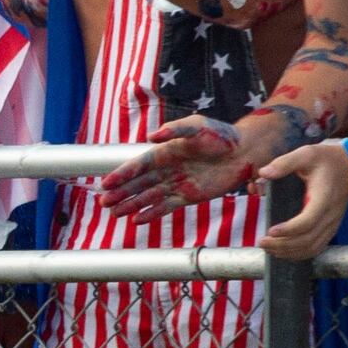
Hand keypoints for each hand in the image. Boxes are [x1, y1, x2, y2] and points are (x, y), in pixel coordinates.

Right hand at [100, 119, 249, 216]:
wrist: (244, 151)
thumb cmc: (221, 134)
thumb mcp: (197, 126)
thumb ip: (176, 129)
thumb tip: (152, 137)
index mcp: (165, 151)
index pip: (138, 165)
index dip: (122, 174)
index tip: (106, 183)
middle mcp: (167, 169)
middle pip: (138, 183)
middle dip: (120, 193)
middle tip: (103, 202)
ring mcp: (177, 183)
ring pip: (148, 197)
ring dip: (131, 205)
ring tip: (114, 214)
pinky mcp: (188, 196)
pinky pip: (166, 207)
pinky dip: (152, 213)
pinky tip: (137, 220)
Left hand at [257, 138, 347, 256]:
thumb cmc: (327, 160)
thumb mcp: (306, 153)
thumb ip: (285, 163)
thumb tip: (264, 173)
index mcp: (323, 198)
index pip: (308, 221)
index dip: (289, 230)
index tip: (270, 230)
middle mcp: (330, 215)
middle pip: (308, 240)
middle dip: (283, 245)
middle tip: (262, 242)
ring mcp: (332, 224)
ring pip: (312, 247)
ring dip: (289, 252)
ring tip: (269, 248)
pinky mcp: (331, 228)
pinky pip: (316, 247)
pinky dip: (299, 254)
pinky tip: (283, 252)